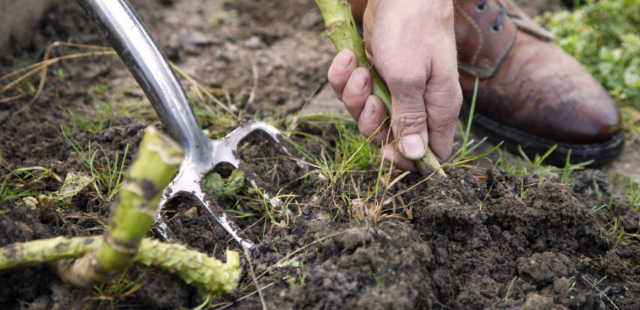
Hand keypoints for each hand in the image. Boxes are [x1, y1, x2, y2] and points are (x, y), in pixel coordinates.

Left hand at [327, 0, 461, 170]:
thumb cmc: (411, 29)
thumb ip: (410, 118)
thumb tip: (416, 156)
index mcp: (437, 107)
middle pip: (390, 137)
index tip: (385, 149)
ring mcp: (395, 88)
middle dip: (371, 122)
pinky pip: (354, 91)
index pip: (431, 153)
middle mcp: (419, 102)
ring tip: (358, 70)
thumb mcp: (409, 78)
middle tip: (370, 97)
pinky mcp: (376, 74)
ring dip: (354, 96)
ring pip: (367, 114)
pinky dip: (345, 77)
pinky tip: (348, 57)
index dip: (407, 158)